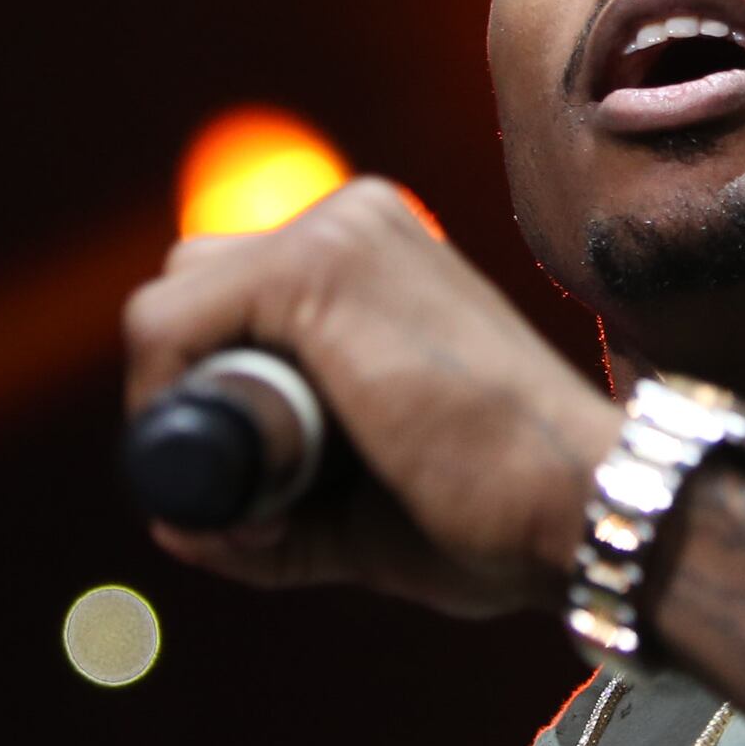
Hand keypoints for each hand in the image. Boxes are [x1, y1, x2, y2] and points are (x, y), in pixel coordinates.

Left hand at [122, 179, 621, 617]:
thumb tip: (172, 522)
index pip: (226, 301)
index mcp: (370, 254)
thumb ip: (275, 509)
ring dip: (181, 411)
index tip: (255, 497)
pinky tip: (240, 477)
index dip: (210, 400)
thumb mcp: (357, 509)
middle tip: (251, 494)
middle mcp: (349, 223)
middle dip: (189, 397)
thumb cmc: (491, 517)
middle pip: (189, 292)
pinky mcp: (313, 270)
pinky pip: (166, 326)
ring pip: (168, 310)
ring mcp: (333, 234)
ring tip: (265, 494)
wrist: (578, 507)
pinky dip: (169, 407)